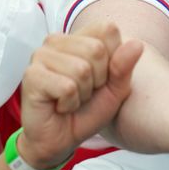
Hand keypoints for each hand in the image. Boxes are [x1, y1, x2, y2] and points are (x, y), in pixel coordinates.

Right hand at [18, 22, 142, 168]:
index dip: (113, 59)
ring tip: (71, 99)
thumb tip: (137, 44)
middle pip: (96, 49)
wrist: (60, 140)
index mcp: (78, 37)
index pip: (107, 29)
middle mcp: (57, 41)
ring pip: (81, 70)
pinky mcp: (31, 76)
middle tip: (84, 92)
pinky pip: (67, 87)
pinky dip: (70, 103)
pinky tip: (60, 106)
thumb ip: (125, 66)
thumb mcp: (116, 89)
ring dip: (83, 93)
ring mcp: (41, 56)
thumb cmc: (87, 110)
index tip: (101, 78)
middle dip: (98, 79)